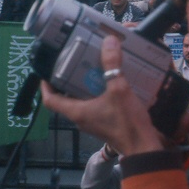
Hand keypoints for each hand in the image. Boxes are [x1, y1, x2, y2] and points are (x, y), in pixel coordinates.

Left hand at [41, 35, 167, 156]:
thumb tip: (108, 41)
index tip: (46, 71)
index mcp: (77, 112)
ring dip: (84, 85)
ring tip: (92, 67)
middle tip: (75, 62)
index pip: (50, 100)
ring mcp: (93, 122)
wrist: (144, 147)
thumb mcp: (119, 89)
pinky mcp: (104, 123)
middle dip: (68, 80)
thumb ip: (113, 65)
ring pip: (81, 101)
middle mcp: (81, 118)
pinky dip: (97, 93)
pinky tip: (109, 81)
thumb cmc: (127, 123)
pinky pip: (94, 105)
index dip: (45, 85)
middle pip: (66, 98)